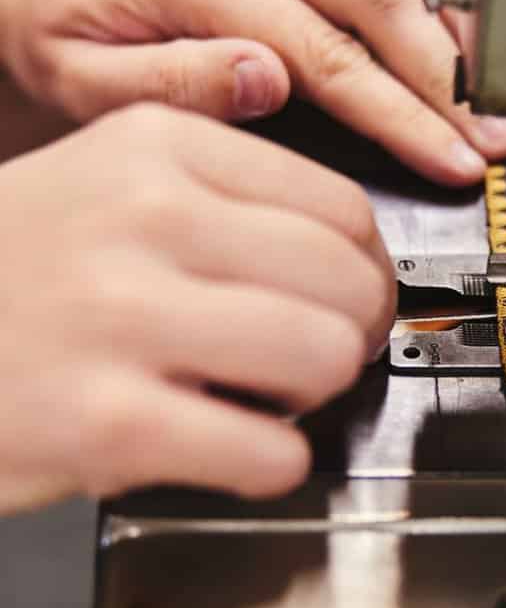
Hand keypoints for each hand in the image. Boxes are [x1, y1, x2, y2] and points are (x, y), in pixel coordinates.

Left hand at [0, 0, 505, 185]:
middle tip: (491, 136)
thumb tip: (271, 81)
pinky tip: (451, 27)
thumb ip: (177, 84)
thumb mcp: (85, 83)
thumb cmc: (58, 33)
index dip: (404, 116)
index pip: (330, 56)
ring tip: (482, 93)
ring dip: (451, 25)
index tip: (455, 159)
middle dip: (449, 77)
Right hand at [0, 103, 394, 513]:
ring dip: (318, 393)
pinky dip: (273, 461)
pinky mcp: (104, 420)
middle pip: (348, 282)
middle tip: (321, 353)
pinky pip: (269, 451)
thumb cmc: (12, 268)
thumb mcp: (110, 180)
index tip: (352, 297)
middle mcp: (144, 216)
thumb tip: (349, 259)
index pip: (342, 208)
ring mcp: (122, 316)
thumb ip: (228, 199)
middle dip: (355, 333)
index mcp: (160, 147)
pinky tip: (235, 445)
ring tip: (270, 396)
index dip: (367, 269)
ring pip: (326, 356)